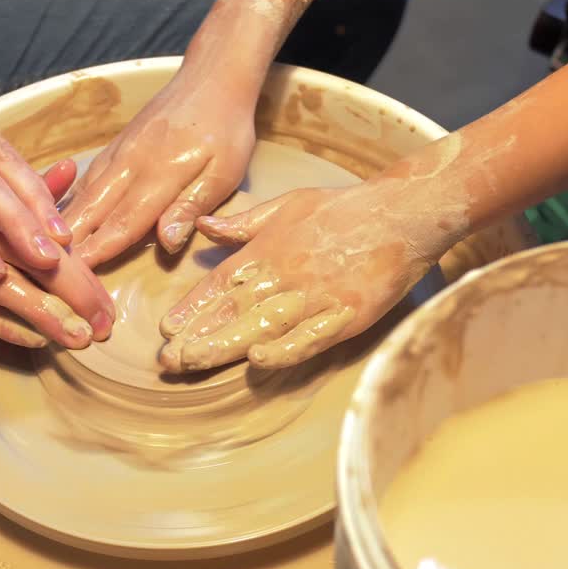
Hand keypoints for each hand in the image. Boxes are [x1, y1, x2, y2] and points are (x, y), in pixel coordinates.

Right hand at [63, 67, 256, 266]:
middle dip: (70, 242)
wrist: (213, 76)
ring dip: (64, 222)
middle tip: (46, 270)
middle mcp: (130, 162)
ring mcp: (119, 151)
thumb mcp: (225, 171)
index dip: (100, 250)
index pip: (124, 221)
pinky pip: (88, 177)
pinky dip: (70, 198)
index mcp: (160, 173)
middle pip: (94, 209)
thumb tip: (165, 240)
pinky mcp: (117, 144)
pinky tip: (58, 214)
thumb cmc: (227, 128)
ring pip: (85, 192)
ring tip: (44, 249)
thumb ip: (192, 205)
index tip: (76, 275)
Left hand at [159, 183, 455, 370]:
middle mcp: (285, 275)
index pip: (220, 283)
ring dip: (225, 348)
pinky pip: (309, 337)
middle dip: (198, 337)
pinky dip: (284, 350)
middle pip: (233, 311)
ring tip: (193, 364)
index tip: (167, 328)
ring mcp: (315, 297)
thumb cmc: (343, 210)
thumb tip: (203, 226)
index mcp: (268, 250)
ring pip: (262, 327)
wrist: (401, 214)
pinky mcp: (345, 316)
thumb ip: (244, 223)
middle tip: (167, 360)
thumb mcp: (287, 204)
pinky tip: (258, 362)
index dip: (192, 307)